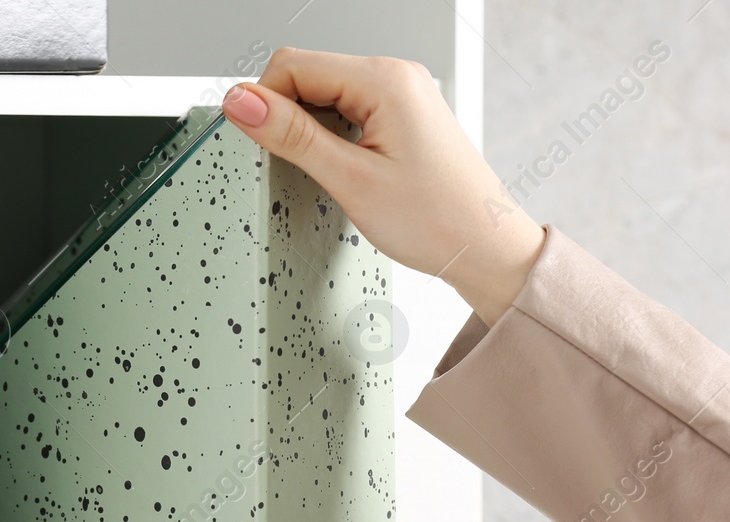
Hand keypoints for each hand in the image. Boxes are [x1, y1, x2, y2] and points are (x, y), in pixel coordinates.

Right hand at [221, 48, 544, 324]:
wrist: (488, 249)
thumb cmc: (438, 221)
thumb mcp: (351, 180)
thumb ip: (292, 136)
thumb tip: (241, 102)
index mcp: (385, 79)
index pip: (292, 65)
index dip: (264, 103)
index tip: (259, 145)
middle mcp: (396, 76)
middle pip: (308, 75)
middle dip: (288, 117)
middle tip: (300, 169)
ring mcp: (402, 95)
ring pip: (325, 94)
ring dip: (310, 131)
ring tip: (332, 176)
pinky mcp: (403, 117)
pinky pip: (348, 110)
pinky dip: (333, 138)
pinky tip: (346, 172)